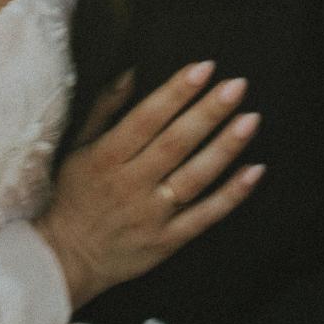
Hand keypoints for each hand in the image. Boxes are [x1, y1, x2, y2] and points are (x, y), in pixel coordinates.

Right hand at [34, 62, 263, 310]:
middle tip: (237, 86)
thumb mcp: (78, 145)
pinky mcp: (168, 240)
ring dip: (225, 148)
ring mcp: (153, 215)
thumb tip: (131, 70)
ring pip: (195, 178)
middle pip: (176, 143)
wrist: (68, 257)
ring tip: (250, 119)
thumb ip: (104, 107)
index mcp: (108, 157)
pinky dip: (231, 195)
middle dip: (208, 112)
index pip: (147, 118)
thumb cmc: (74, 193)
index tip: (203, 66)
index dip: (176, 92)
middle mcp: (132, 184)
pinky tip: (254, 171)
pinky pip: (205, 216)